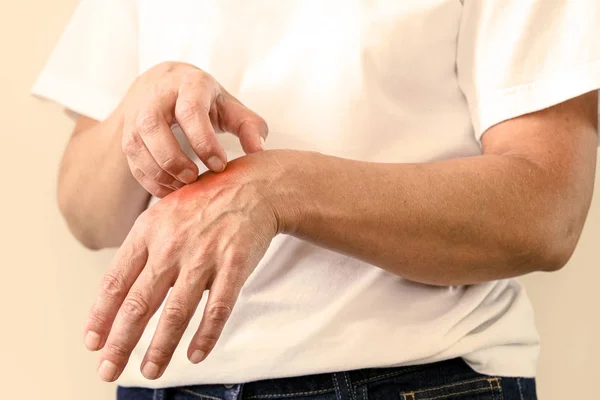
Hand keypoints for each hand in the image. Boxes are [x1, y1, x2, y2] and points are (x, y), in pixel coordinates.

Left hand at [83, 153, 279, 380]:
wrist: (254, 186)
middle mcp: (171, 245)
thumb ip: (142, 247)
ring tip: (151, 371)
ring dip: (160, 348)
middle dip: (120, 343)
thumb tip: (118, 291)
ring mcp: (204, 257)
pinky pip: (217, 309)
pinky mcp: (234, 265)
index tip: (93, 342)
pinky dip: (205, 336)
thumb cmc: (205, 202)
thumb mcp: (164, 212)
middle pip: (139, 304)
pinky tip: (196, 355)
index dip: (101, 316)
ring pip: (176, 313)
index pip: (116, 282)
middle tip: (108, 370)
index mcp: (148, 231)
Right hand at [121, 61, 267, 197]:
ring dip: (159, 171)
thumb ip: (249, 126)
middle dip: (174, 159)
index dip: (204, 142)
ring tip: (184, 186)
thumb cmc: (205, 101)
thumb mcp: (230, 106)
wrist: (163, 85)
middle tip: (196, 178)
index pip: (190, 111)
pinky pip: (131, 160)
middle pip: (153, 126)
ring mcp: (136, 113)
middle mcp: (156, 95)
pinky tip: (171, 190)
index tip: (219, 165)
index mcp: (189, 84)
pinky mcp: (126, 133)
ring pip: (136, 143)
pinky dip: (150, 180)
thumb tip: (259, 151)